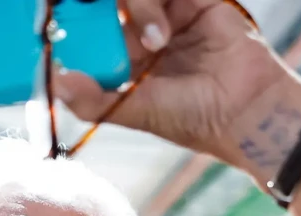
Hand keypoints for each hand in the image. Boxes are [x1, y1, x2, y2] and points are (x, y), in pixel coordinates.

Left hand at [53, 0, 300, 178]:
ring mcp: (170, 10)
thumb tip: (56, 83)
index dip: (73, 21)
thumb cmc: (192, 118)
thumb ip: (95, 100)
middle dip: (99, 9)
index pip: (89, 26)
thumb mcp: (136, 111)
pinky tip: (165, 31)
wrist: (245, 111)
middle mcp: (143, 28)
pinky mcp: (199, 0)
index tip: (55, 26)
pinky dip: (151, 1)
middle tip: (110, 30)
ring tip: (158, 42)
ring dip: (139, 7)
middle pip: (110, 3)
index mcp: (124, 55)